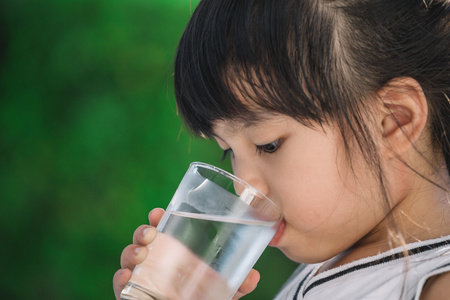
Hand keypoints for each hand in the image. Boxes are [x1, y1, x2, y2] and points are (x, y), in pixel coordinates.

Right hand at [113, 208, 259, 299]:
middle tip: (150, 232)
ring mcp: (144, 278)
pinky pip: (122, 286)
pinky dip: (119, 279)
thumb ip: (236, 285)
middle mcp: (156, 263)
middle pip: (142, 241)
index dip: (157, 220)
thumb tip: (254, 275)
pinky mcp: (135, 295)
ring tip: (140, 253)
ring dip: (130, 252)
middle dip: (142, 232)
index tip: (158, 213)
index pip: (162, 231)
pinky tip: (126, 276)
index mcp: (174, 254)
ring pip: (129, 259)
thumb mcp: (221, 292)